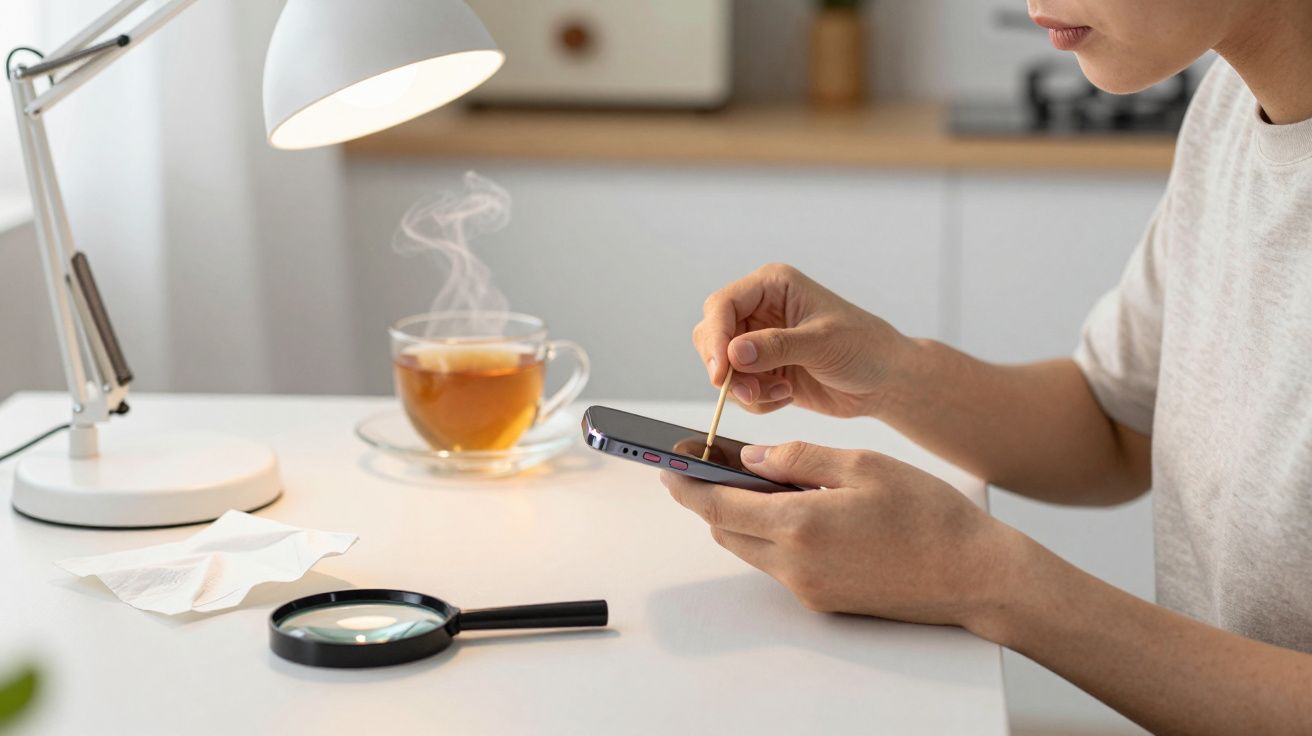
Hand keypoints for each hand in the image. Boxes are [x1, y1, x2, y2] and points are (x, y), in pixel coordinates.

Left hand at [661, 441, 1018, 628]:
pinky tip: (796, 509)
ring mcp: (808, 588)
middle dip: (711, 498)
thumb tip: (752, 458)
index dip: (686, 485)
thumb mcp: (863, 465)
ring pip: (750, 549)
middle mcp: (795, 564)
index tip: (668, 464)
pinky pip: (778, 565)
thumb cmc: (929, 516)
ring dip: (742, 517)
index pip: (718, 506)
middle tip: (710, 465)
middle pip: (726, 530)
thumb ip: (799, 459)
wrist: (974, 575)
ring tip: (759, 480)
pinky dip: (772, 535)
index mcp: (800, 524)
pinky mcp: (823, 601)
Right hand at [694, 263, 911, 417]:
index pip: (722, 305)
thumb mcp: (822, 342)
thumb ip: (777, 346)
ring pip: (722, 367)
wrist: (885, 380)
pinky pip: (739, 389)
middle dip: (726, 369)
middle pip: (712, 336)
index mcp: (772, 286)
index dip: (715, 338)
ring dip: (745, 388)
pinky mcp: (763, 370)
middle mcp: (760, 310)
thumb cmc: (865, 347)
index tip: (721, 372)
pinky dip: (757, 400)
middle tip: (749, 391)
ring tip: (780, 393)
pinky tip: (786, 395)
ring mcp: (759, 341)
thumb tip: (733, 352)